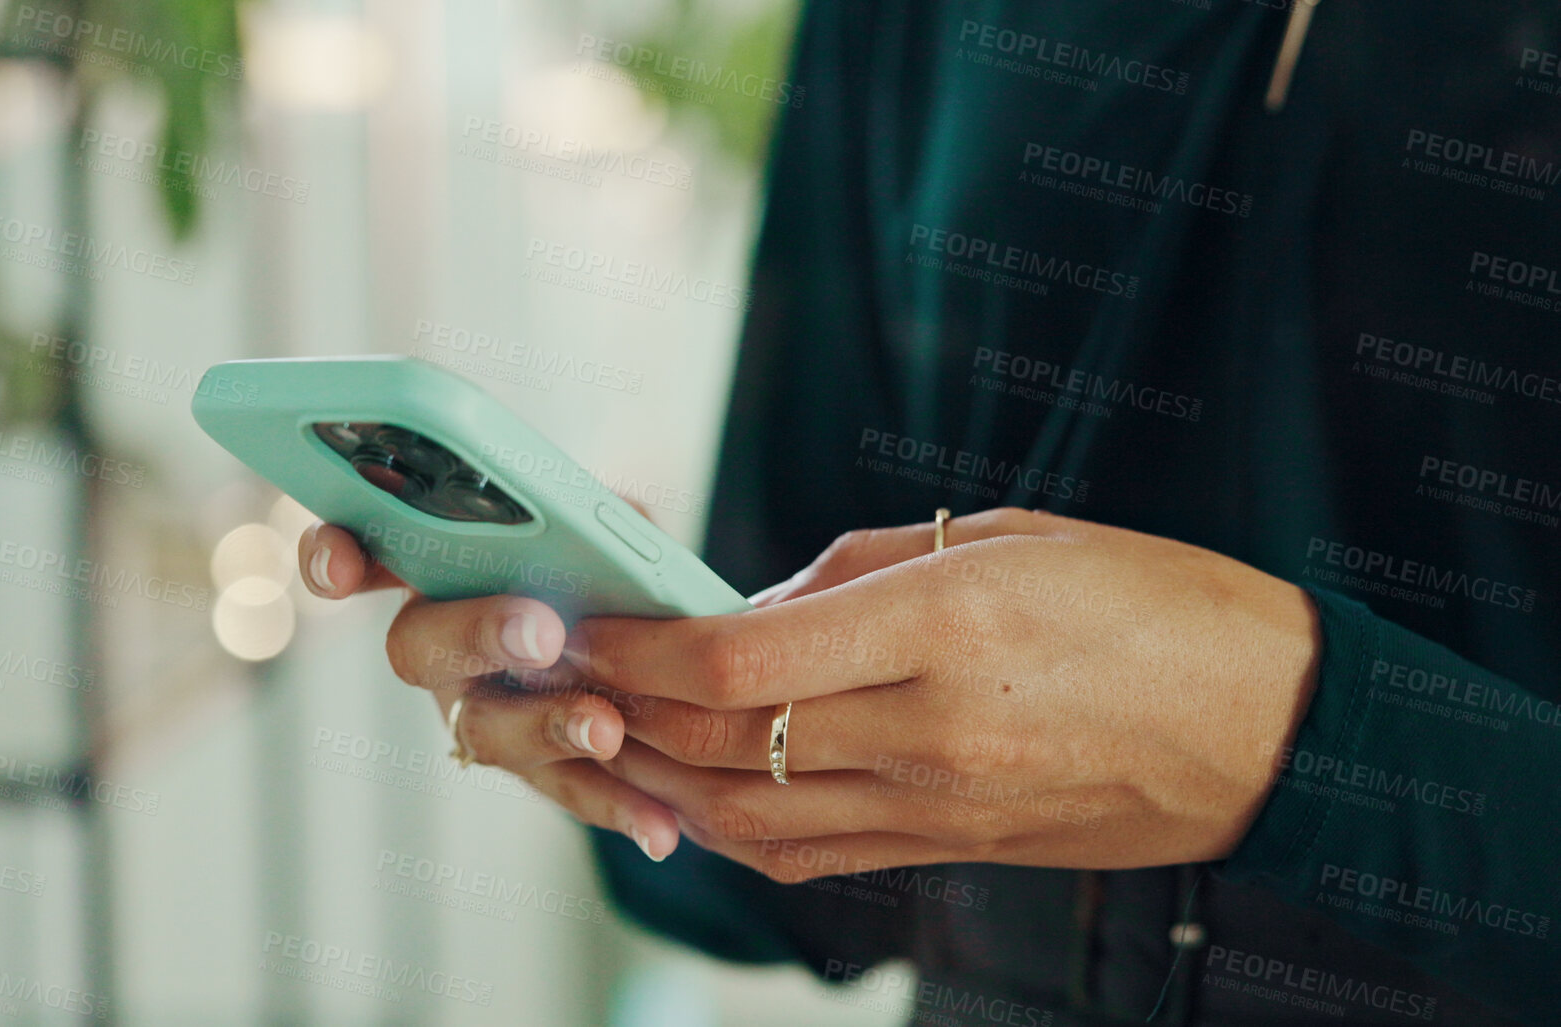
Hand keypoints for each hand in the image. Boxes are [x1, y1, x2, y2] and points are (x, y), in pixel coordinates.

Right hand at [297, 522, 682, 860]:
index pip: (365, 552)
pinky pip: (566, 789)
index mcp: (438, 567)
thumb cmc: (608, 564)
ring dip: (547, 726)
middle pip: (420, 646)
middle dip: (477, 633)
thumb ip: (590, 518)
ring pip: (487, 730)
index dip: (335, 559)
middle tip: (540, 632)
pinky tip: (656, 827)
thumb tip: (600, 530)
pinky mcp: (537, 770)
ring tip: (605, 727)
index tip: (339, 571)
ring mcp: (480, 714)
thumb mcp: (601, 525)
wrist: (659, 644)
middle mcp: (442, 646)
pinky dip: (615, 806)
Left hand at [564, 508, 1320, 879]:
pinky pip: (810, 854)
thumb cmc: (1155, 604)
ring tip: (606, 735)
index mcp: (941, 626)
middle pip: (722, 744)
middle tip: (565, 675)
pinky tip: (692, 796)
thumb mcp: (1011, 536)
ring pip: (748, 816)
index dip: (638, 651)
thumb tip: (756, 609)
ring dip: (658, 779)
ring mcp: (939, 806)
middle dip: (623, 710)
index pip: (736, 664)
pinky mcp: (952, 849)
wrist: (1271, 729)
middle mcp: (927, 730)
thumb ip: (863, 569)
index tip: (584, 626)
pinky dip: (730, 829)